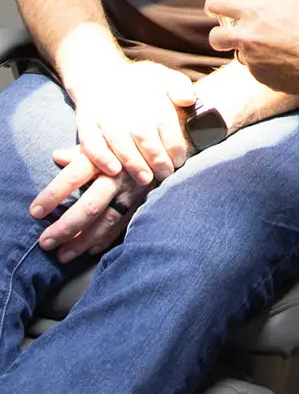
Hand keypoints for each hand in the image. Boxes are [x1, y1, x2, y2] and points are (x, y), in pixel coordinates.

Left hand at [31, 146, 149, 262]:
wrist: (169, 140)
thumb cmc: (129, 140)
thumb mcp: (107, 138)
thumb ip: (82, 151)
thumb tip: (56, 156)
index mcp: (104, 157)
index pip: (73, 177)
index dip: (53, 195)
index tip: (35, 211)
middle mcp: (118, 175)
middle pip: (90, 205)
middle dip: (66, 226)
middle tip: (45, 242)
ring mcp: (133, 190)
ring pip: (106, 220)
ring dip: (83, 241)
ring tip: (62, 255)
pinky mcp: (145, 200)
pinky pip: (124, 224)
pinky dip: (107, 239)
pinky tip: (90, 250)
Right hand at [68, 57, 195, 185]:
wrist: (101, 74)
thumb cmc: (140, 83)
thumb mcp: (164, 77)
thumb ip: (179, 87)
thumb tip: (188, 100)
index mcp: (153, 101)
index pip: (168, 127)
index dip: (175, 147)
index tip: (180, 162)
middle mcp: (129, 110)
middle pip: (146, 139)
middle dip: (158, 160)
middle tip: (165, 175)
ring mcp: (106, 117)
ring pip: (120, 144)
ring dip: (133, 163)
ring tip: (145, 179)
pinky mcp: (86, 124)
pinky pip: (91, 143)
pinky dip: (102, 158)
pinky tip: (114, 171)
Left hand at [206, 0, 298, 95]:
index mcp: (256, 12)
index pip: (217, 4)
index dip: (214, 5)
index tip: (217, 8)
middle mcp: (248, 37)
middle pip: (215, 37)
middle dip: (220, 35)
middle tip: (233, 33)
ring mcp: (254, 61)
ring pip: (239, 56)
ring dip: (249, 51)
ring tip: (272, 48)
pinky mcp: (262, 79)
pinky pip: (257, 71)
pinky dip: (265, 65)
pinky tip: (285, 61)